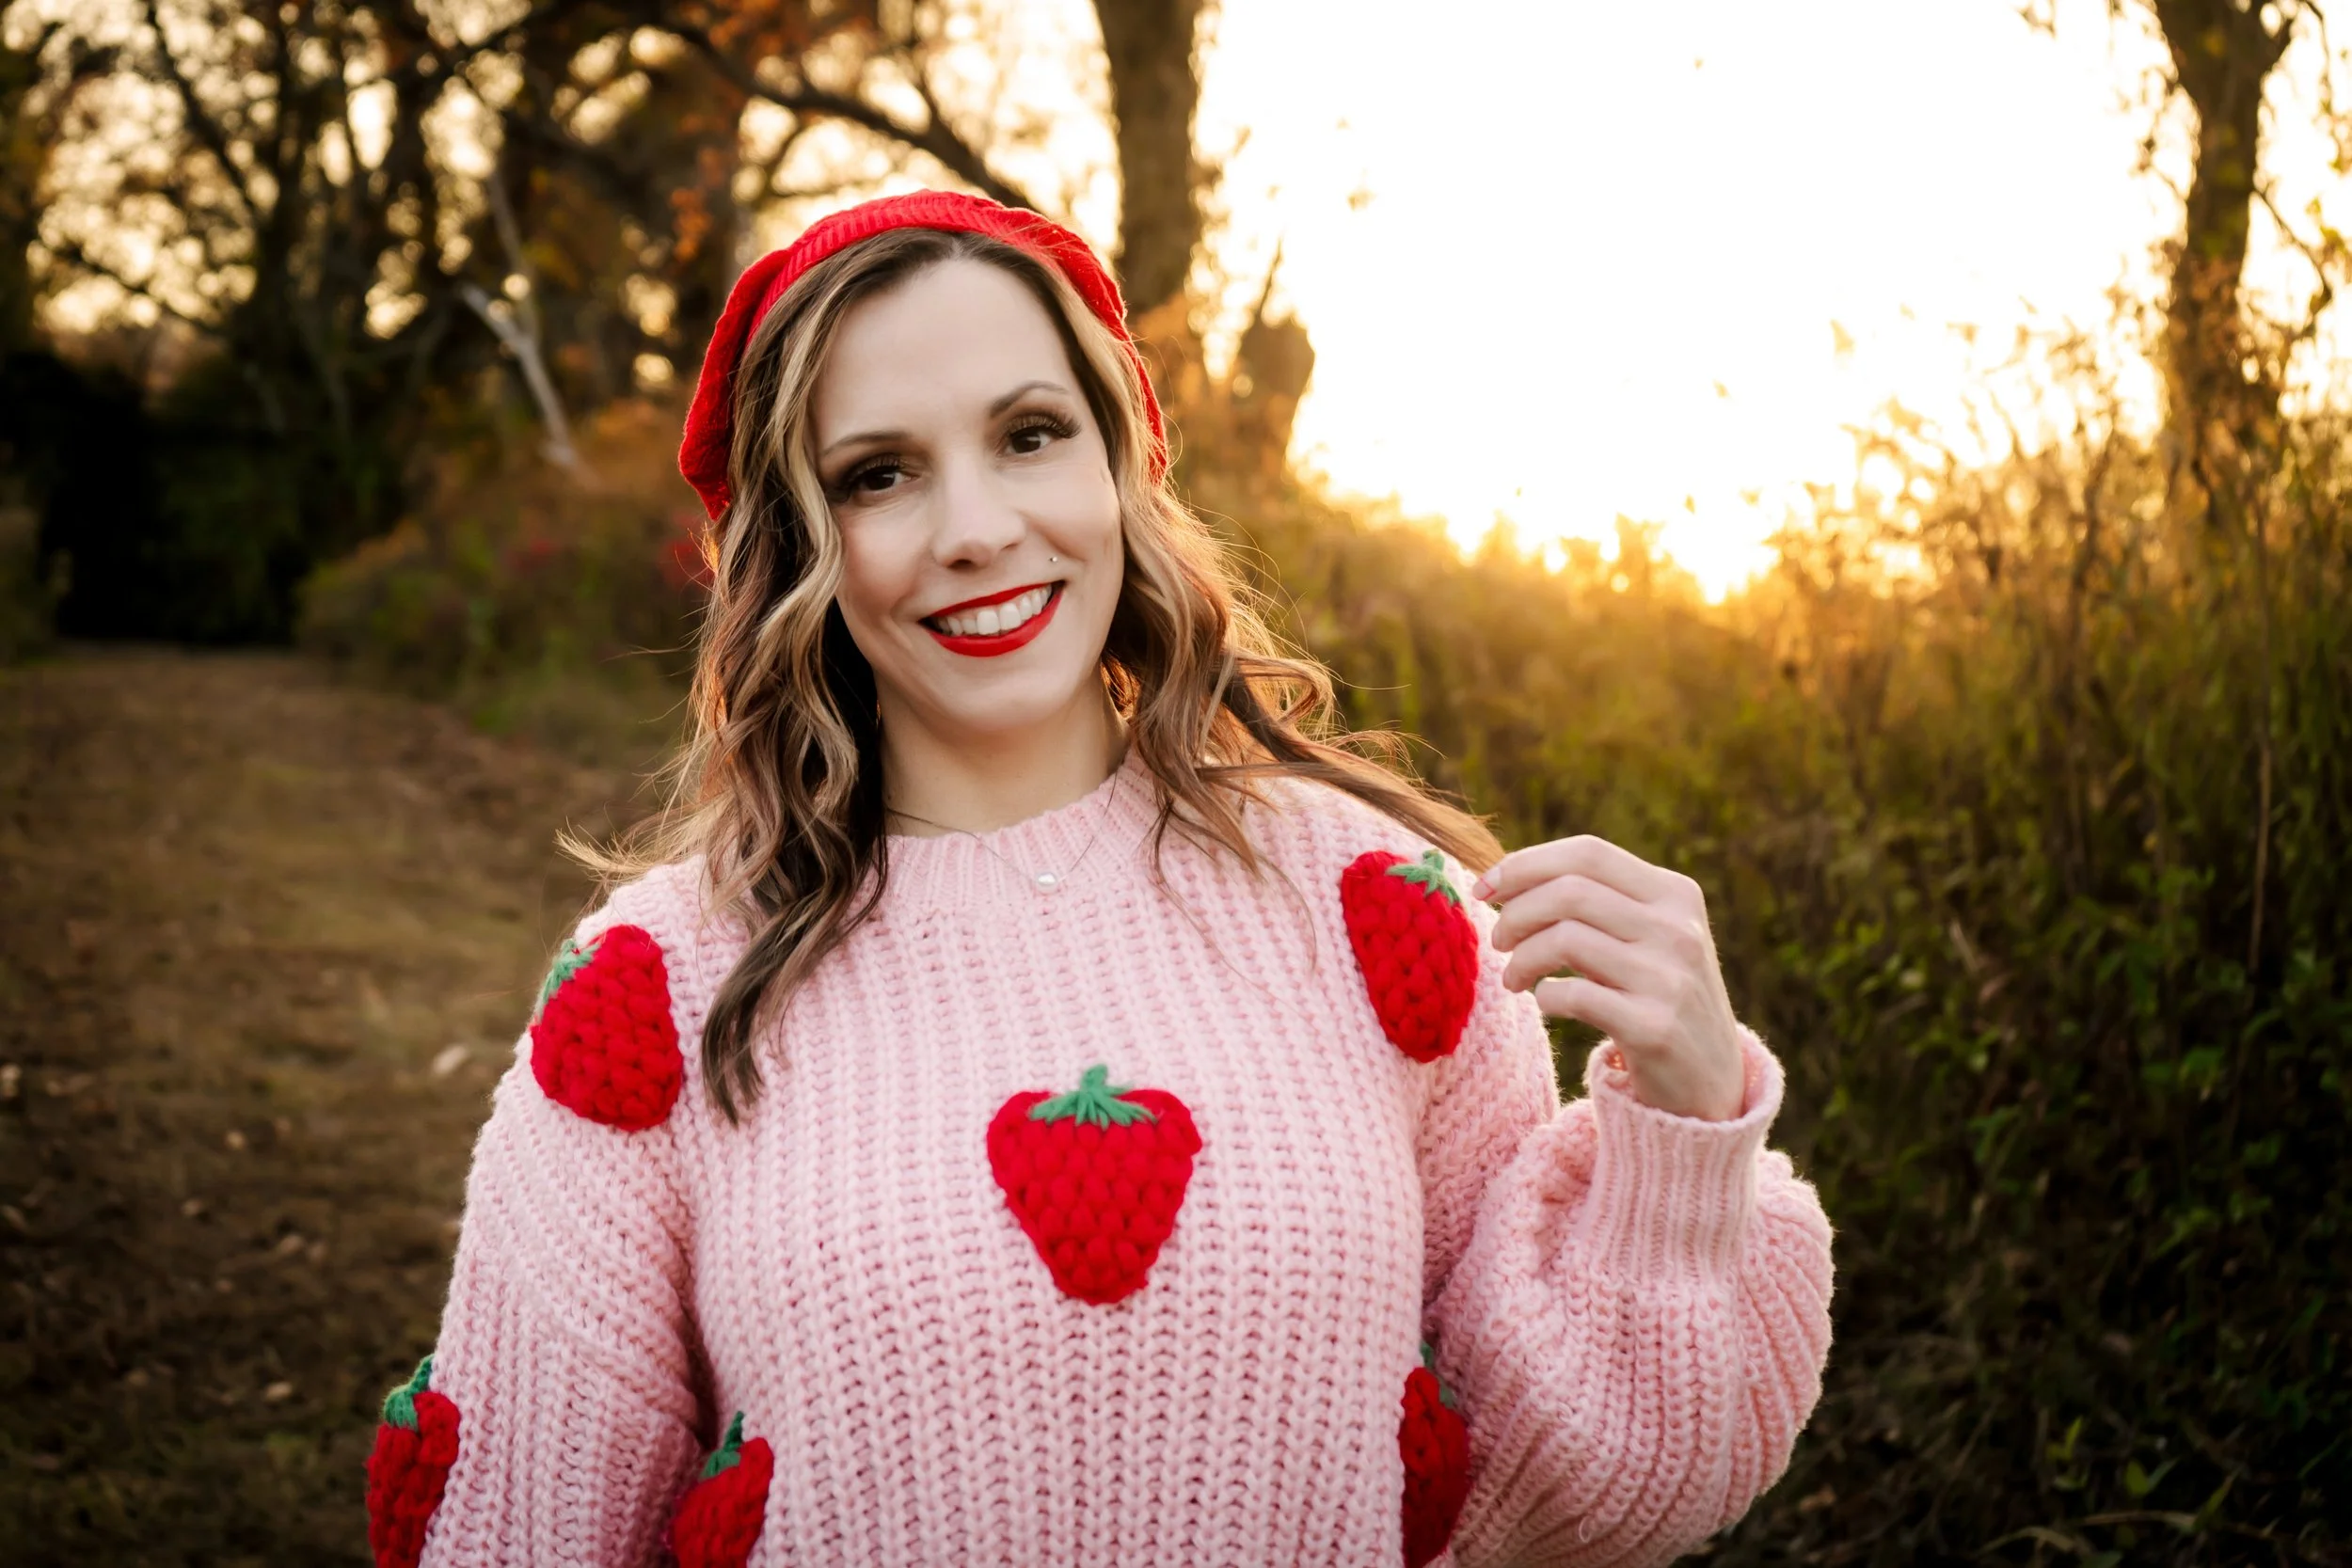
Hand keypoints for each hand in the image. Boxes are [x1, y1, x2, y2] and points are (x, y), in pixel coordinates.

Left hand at [1471, 836, 1745, 1121]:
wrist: (1708, 1082)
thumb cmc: (1653, 997)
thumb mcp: (1645, 938)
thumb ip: (1594, 903)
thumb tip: (1505, 877)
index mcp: (1675, 893)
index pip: (1588, 853)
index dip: (1526, 864)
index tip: (1486, 888)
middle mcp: (1678, 929)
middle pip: (1570, 891)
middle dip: (1516, 913)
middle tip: (1499, 941)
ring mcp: (1669, 978)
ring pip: (1565, 939)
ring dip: (1522, 959)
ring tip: (1514, 978)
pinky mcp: (1655, 1028)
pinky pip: (1574, 995)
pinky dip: (1545, 996)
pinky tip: (1546, 1003)